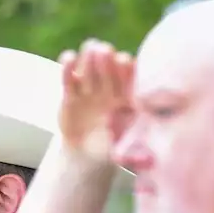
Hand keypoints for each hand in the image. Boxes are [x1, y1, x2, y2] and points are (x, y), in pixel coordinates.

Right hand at [58, 39, 135, 160]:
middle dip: (108, 60)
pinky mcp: (71, 92)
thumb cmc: (109, 149)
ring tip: (88, 50)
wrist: (84, 152)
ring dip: (90, 57)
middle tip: (106, 52)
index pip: (130, 79)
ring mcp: (90, 87)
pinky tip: (69, 58)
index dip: (128, 71)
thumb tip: (146, 161)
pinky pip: (69, 76)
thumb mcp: (123, 151)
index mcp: (126, 96)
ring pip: (91, 66)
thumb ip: (132, 152)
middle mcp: (109, 87)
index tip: (126, 64)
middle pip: (110, 67)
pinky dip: (68, 67)